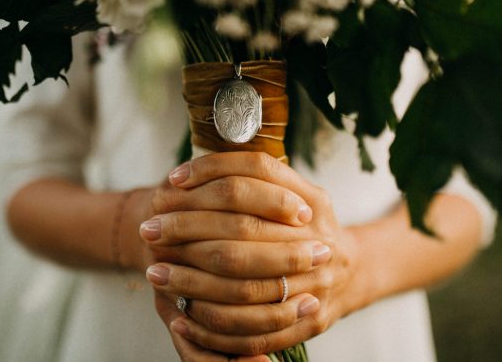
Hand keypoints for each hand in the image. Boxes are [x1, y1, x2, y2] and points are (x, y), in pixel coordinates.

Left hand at [125, 161, 325, 360]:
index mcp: (313, 200)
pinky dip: (214, 324)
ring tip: (155, 273)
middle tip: (149, 231)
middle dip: (188, 229)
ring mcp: (317, 284)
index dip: (211, 171)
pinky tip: (181, 314)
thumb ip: (256, 179)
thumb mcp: (294, 190)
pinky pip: (254, 330)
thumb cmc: (306, 226)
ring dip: (192, 281)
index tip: (172, 180)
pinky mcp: (308, 322)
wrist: (352, 272)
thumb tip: (187, 174)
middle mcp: (318, 239)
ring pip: (244, 284)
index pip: (257, 173)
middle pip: (243, 229)